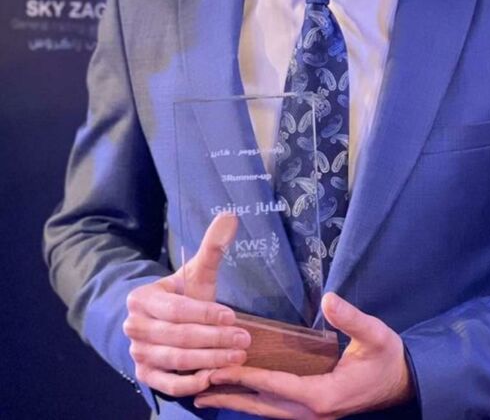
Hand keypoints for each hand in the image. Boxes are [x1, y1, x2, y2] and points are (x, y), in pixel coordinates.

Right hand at [123, 213, 250, 397]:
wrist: (159, 322)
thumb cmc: (183, 295)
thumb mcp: (196, 272)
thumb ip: (212, 247)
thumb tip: (231, 216)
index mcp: (143, 298)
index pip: (177, 309)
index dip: (206, 314)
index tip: (232, 316)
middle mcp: (135, 326)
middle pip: (179, 336)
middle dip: (215, 339)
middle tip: (244, 339)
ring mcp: (138, 352)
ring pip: (176, 360)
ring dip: (210, 360)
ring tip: (238, 356)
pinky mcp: (145, 375)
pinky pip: (168, 383)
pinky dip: (190, 383)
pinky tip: (213, 377)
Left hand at [193, 292, 413, 417]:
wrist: (403, 383)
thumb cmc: (388, 358)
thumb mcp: (376, 334)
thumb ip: (352, 318)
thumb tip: (329, 299)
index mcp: (325, 395)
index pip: (279, 386)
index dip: (250, 377)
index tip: (223, 368)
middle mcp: (313, 412)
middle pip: (264, 405)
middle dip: (231, 395)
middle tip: (199, 385)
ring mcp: (312, 416)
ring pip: (266, 411)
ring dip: (236, 401)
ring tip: (204, 393)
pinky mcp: (312, 412)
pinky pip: (275, 410)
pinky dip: (253, 402)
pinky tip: (235, 394)